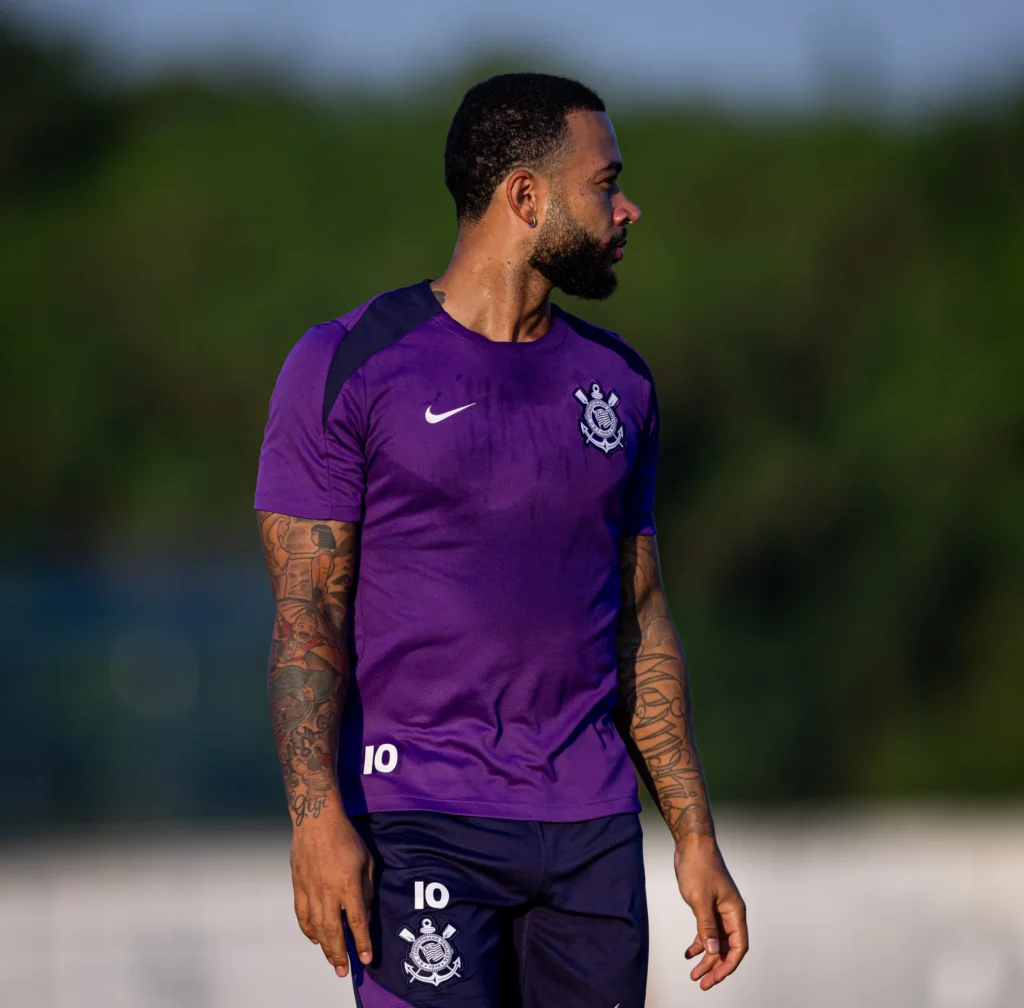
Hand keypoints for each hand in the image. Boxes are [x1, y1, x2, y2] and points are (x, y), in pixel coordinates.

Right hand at [290, 806, 374, 976]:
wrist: (317, 821)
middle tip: (344, 971)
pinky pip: (302, 915)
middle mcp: (328, 892)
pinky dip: (308, 930)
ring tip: (332, 961)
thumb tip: (363, 912)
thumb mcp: (367, 860)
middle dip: (340, 954)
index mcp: (348, 885)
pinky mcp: (298, 886)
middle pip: (333, 931)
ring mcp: (310, 890)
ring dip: (324, 947)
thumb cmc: (346, 837)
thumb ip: (367, 889)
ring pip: (316, 927)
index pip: (356, 921)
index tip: (366, 958)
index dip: (362, 942)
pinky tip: (315, 939)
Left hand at [675, 836, 747, 990]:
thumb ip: (706, 926)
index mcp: (735, 912)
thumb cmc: (699, 866)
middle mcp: (730, 914)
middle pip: (726, 948)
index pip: (738, 947)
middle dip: (715, 967)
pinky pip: (706, 931)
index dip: (728, 965)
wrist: (691, 844)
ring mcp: (719, 910)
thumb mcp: (700, 899)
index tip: (714, 978)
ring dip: (706, 958)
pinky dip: (699, 942)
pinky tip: (689, 952)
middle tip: (701, 982)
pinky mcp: (707, 906)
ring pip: (715, 941)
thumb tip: (711, 951)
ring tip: (694, 973)